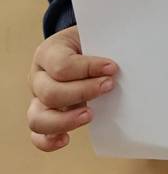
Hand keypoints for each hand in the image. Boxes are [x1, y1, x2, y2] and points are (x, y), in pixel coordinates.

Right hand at [27, 25, 117, 151]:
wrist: (82, 46)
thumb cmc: (90, 41)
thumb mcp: (94, 33)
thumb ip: (104, 41)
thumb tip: (125, 56)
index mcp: (48, 52)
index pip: (61, 64)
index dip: (88, 68)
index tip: (112, 68)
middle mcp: (38, 77)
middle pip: (50, 92)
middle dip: (83, 92)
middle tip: (109, 86)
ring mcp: (38, 99)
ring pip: (37, 118)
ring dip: (66, 120)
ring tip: (90, 114)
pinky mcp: (43, 116)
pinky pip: (37, 135)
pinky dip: (49, 140)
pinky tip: (67, 139)